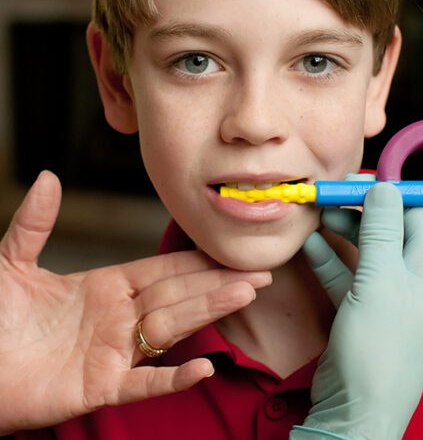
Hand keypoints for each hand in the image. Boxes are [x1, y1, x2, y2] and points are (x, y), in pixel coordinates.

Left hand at [0, 171, 270, 433]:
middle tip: (257, 272)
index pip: (162, 270)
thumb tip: (47, 176)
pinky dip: (173, 378)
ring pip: (170, 330)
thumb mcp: (11, 263)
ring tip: (244, 296)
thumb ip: (35, 223)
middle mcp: (117, 318)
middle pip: (177, 295)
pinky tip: (204, 367)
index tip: (228, 251)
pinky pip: (145, 384)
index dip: (196, 261)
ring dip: (208, 313)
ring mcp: (113, 353)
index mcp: (105, 287)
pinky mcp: (100, 388)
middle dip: (217, 283)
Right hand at [292, 182, 422, 439]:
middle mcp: (411, 278)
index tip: (357, 180)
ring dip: (339, 232)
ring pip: (364, 250)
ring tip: (312, 215)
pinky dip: (328, 258)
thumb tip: (384, 185)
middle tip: (327, 193)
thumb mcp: (380, 277)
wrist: (357, 409)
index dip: (390, 195)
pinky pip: (346, 274)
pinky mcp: (360, 309)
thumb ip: (381, 228)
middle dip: (358, 210)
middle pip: (388, 229)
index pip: (418, 214)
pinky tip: (307, 245)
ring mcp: (384, 295)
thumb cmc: (378, 342)